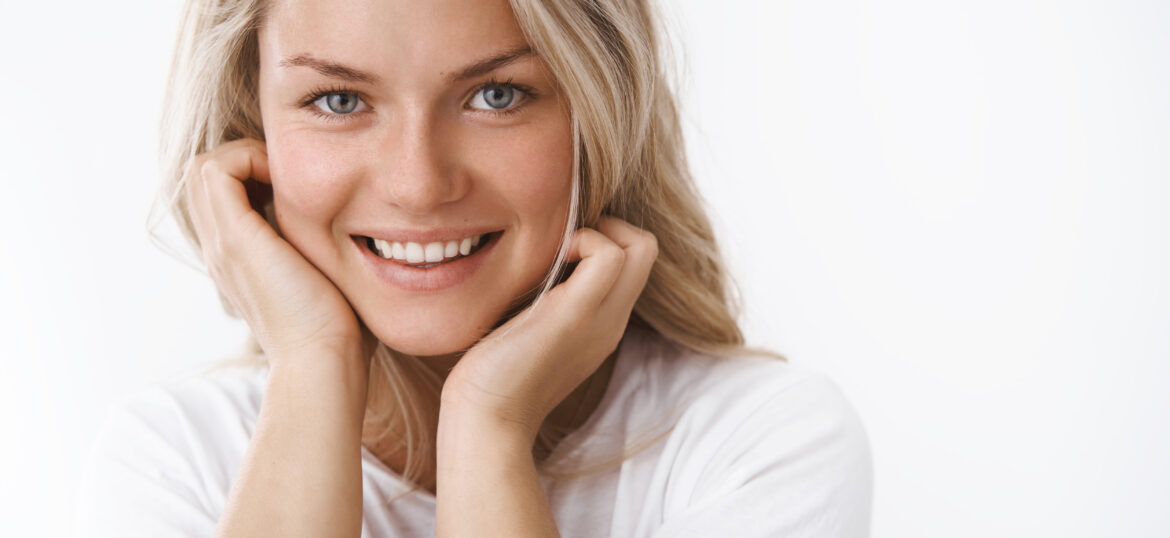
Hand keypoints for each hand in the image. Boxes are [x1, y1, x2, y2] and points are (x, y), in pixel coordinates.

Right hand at [183, 138, 372, 363]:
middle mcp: (221, 250)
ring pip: (204, 167)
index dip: (253, 173)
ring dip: (245, 156)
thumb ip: (320, 252)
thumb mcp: (324, 279)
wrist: (323, 361)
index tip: (296, 185)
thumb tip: (356, 234)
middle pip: (204, 176)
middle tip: (288, 173)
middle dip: (245, 159)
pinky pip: (217, 170)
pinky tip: (291, 183)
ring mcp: (223, 244)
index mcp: (237, 260)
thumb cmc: (338, 332)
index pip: (221, 194)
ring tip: (287, 176)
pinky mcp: (237, 239)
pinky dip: (250, 158)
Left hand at [441, 217, 658, 439]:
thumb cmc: (493, 376)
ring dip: (598, 231)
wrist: (486, 419)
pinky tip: (551, 259)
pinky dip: (585, 240)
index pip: (634, 263)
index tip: (562, 249)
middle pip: (646, 249)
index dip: (604, 238)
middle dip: (609, 226)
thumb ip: (544, 303)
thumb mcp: (531, 331)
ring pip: (641, 247)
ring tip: (559, 252)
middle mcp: (611, 322)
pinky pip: (609, 256)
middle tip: (565, 242)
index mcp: (602, 325)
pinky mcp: (576, 315)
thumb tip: (530, 269)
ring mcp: (601, 319)